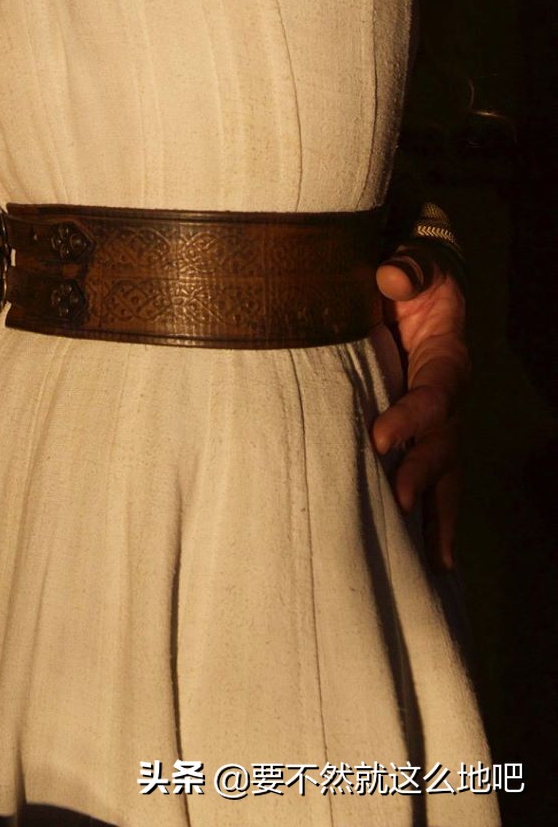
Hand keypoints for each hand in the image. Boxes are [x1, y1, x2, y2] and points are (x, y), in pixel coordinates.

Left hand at [371, 253, 467, 570]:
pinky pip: (429, 477)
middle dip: (422, 476)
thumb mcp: (415, 264)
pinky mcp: (417, 433)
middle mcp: (447, 399)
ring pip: (442, 473)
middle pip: (442, 445)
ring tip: (432, 560)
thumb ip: (409, 270)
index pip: (433, 396)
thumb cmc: (412, 276)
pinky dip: (431, 518)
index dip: (410, 418)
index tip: (379, 438)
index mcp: (447, 360)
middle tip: (396, 502)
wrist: (413, 284)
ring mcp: (435, 422)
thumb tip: (391, 279)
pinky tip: (432, 562)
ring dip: (433, 511)